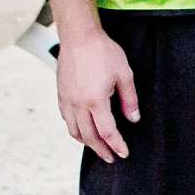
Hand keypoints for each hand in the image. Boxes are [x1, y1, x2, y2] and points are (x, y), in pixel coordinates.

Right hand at [57, 26, 138, 162]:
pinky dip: (75, 129)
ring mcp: (67, 100)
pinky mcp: (61, 94)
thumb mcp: (124, 75)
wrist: (79, 37)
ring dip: (86, 142)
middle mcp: (78, 104)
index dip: (116, 145)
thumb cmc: (103, 52)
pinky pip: (66, 119)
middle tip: (111, 158)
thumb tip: (133, 119)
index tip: (123, 153)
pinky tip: (82, 129)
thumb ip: (129, 100)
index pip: (107, 132)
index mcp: (95, 101)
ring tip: (97, 147)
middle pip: (89, 136)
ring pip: (74, 130)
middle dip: (101, 150)